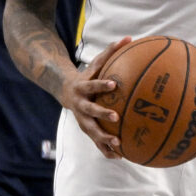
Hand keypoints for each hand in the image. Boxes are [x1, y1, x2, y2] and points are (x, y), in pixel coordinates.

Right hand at [64, 36, 131, 158]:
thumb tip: (131, 38)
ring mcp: (81, 119)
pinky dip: (106, 149)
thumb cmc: (87, 75)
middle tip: (116, 117)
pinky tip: (120, 157)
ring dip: (104, 139)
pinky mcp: (85, 128)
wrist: (64, 90)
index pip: (92, 85)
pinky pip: (95, 141)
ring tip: (118, 145)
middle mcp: (80, 105)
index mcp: (82, 88)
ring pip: (91, 131)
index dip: (101, 85)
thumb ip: (111, 52)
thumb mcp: (96, 63)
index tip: (113, 84)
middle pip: (90, 111)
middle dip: (102, 115)